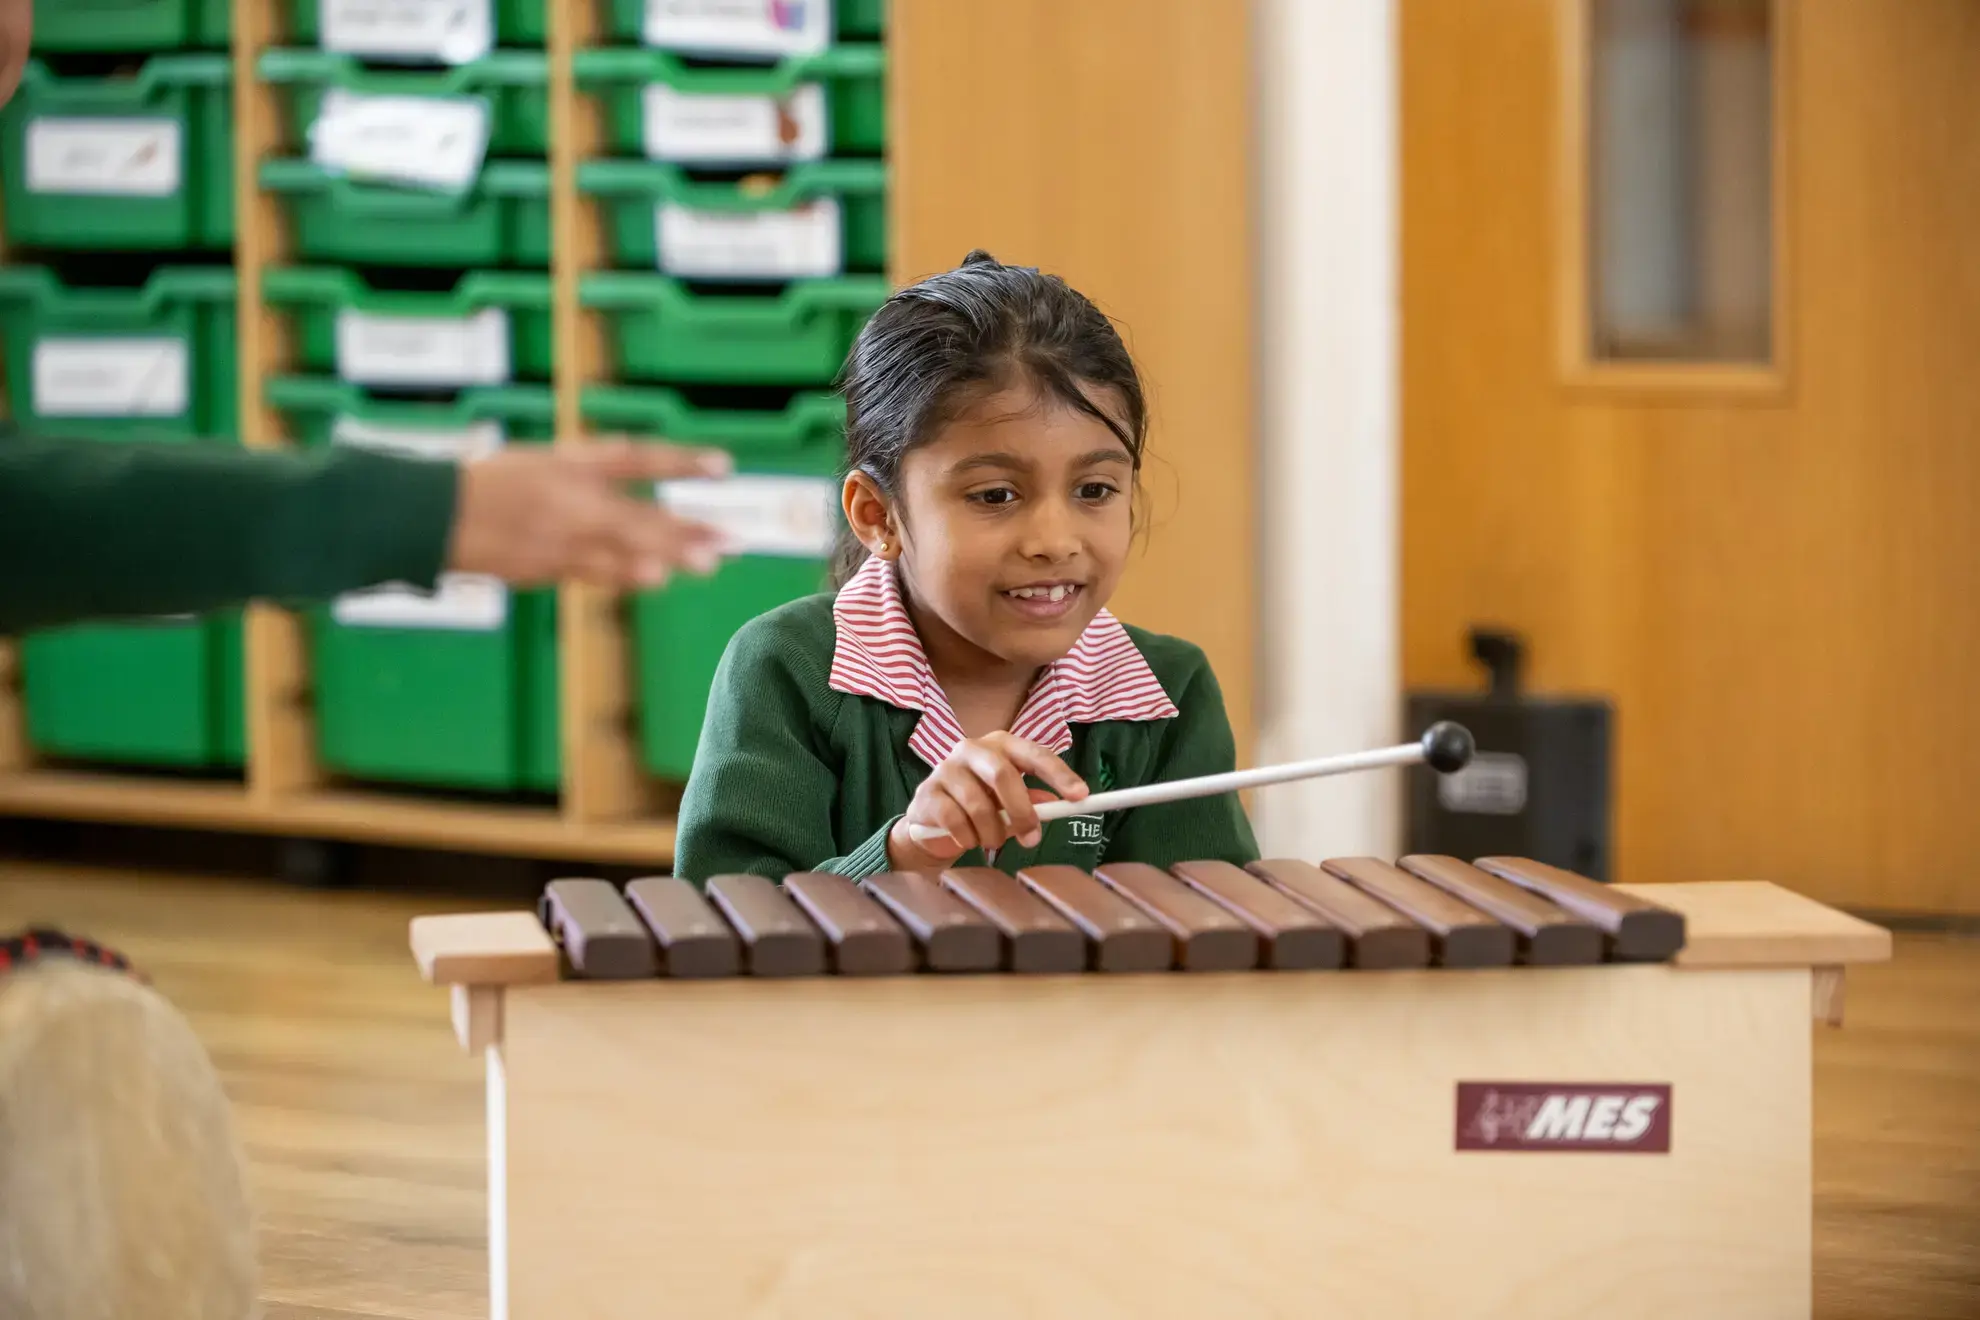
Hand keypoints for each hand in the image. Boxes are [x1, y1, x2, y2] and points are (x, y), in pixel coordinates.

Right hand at [445, 440, 734, 588]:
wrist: (430, 517)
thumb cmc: (489, 482)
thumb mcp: (543, 461)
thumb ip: (594, 472)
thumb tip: (642, 481)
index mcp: (567, 464)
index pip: (634, 458)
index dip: (680, 460)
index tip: (723, 465)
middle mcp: (568, 502)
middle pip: (638, 517)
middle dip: (686, 531)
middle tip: (729, 540)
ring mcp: (557, 540)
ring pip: (621, 552)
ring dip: (665, 559)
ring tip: (704, 565)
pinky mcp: (545, 569)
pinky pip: (595, 572)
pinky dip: (627, 575)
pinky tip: (654, 578)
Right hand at [887, 732, 1089, 868]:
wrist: (932, 821)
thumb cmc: (980, 805)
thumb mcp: (1010, 803)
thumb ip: (1033, 802)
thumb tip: (1056, 806)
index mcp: (1001, 745)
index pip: (1035, 754)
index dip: (1059, 775)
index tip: (1080, 796)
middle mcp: (972, 748)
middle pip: (1003, 774)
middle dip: (1021, 811)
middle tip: (1032, 839)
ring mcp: (945, 768)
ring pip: (978, 804)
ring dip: (992, 832)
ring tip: (993, 842)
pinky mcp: (927, 792)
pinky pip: (954, 820)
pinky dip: (967, 838)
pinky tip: (968, 840)